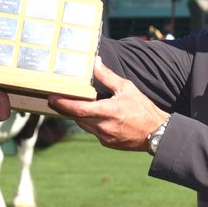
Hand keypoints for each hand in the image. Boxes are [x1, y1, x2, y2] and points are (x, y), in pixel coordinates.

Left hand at [49, 60, 168, 151]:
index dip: (62, 104)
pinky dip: (90, 123)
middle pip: (77, 117)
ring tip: (74, 104)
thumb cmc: (143, 109)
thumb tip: (96, 63)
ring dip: (78, 115)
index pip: (78, 109)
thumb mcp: (127, 88)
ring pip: (83, 125)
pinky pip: (93, 131)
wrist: (156, 133)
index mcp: (108, 111)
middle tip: (56, 99)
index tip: (51, 98)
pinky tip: (93, 115)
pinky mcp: (107, 143)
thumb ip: (108, 76)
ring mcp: (104, 137)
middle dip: (66, 108)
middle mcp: (103, 126)